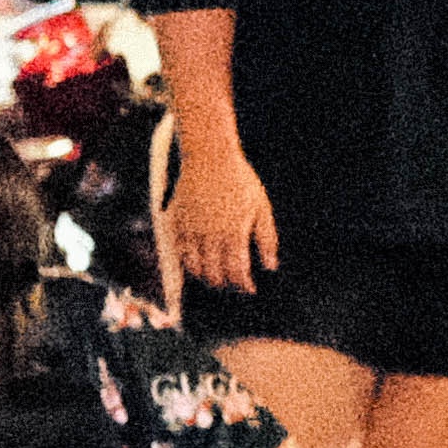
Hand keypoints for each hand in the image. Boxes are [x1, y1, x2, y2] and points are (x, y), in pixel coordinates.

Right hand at [163, 140, 276, 292]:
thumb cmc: (240, 182)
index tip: (250, 289)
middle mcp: (209, 236)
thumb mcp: (261, 208)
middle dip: (226, 284)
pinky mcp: (176, 222)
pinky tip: (199, 264)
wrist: (209, 158)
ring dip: (206, 277)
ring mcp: (190, 230)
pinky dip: (188, 263)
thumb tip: (271, 266)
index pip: (236, 271)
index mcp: (233, 233)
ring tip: (217, 279)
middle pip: (214, 274)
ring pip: (195, 267)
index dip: (243, 285)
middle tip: (234, 286)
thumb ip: (266, 239)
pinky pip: (179, 252)